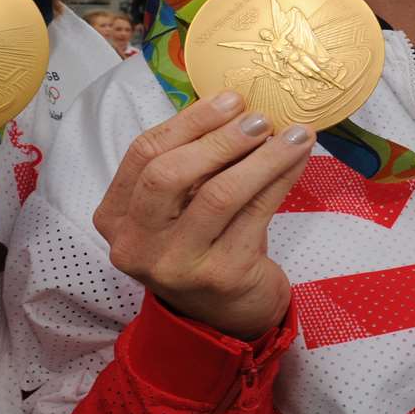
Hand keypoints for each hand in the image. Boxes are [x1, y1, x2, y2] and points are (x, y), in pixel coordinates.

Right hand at [96, 91, 314, 339]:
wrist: (226, 314)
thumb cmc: (202, 243)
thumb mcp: (180, 205)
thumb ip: (191, 161)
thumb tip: (237, 105)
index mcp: (115, 217)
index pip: (144, 154)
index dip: (189, 121)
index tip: (231, 98)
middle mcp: (135, 245)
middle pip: (169, 174)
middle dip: (220, 139)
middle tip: (260, 118)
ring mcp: (175, 265)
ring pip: (218, 195)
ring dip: (261, 157)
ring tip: (293, 133)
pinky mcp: (219, 277)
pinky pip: (255, 215)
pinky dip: (280, 180)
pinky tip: (298, 159)